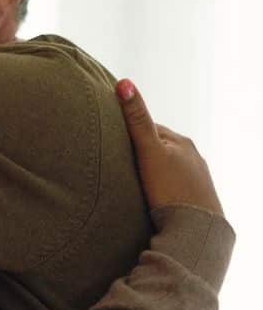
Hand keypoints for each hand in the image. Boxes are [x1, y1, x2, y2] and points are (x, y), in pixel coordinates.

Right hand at [116, 80, 223, 215]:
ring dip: (153, 173)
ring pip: (168, 169)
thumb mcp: (148, 151)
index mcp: (181, 141)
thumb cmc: (169, 188)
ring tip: (136, 185)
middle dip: (142, 154)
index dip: (129, 135)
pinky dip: (163, 188)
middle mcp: (193, 156)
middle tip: (120, 165)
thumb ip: (136, 120)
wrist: (195, 227)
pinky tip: (154, 199)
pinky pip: (174, 187)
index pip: (150, 130)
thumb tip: (124, 82)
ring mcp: (197, 177)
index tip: (112, 143)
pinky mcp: (197, 198)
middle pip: (160, 149)